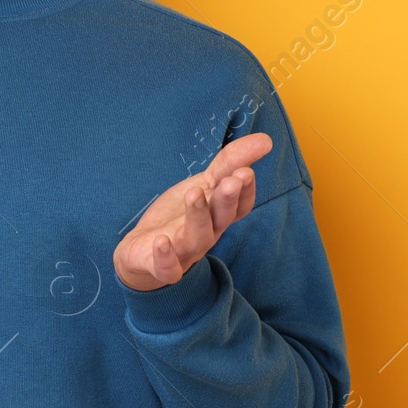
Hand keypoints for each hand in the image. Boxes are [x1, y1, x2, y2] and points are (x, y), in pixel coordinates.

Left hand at [113, 133, 271, 291]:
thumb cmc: (179, 216)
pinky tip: (161, 241)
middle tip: (233, 180)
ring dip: (198, 217)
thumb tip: (265, 139)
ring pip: (196, 238)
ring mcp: (183, 250)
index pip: (239, 205)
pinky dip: (165, 257)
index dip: (245, 190)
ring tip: (194, 194)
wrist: (142, 252)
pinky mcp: (160, 266)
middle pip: (221, 219)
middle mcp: (206, 233)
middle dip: (227, 200)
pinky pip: (166, 268)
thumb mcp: (204, 184)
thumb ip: (230, 163)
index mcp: (218, 215)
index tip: (246, 171)